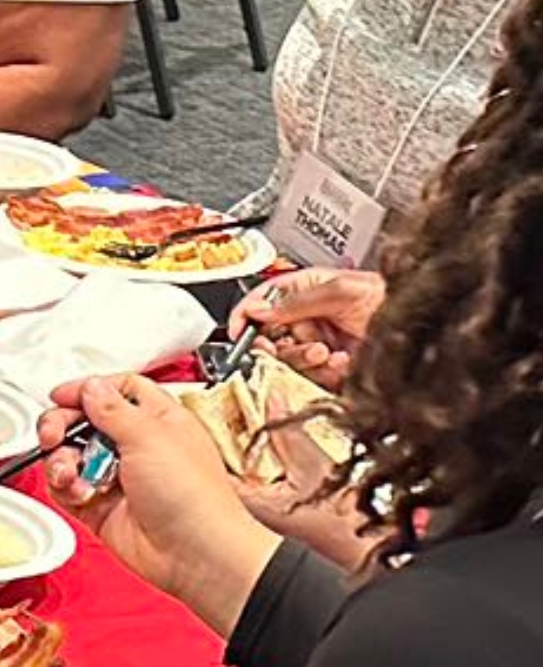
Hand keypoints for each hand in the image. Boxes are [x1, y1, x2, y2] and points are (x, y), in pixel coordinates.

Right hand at [43, 369, 278, 635]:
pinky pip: (66, 488)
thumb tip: (91, 386)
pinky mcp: (99, 506)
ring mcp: (116, 477)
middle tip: (54, 434)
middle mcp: (136, 446)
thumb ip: (113, 408)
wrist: (192, 552)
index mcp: (157, 420)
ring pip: (70, 456)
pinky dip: (66, 489)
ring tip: (70, 473)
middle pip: (85, 422)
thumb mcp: (150, 436)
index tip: (63, 397)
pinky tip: (81, 493)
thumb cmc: (192, 495)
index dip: (88, 390)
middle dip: (63, 425)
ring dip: (62, 462)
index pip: (116, 391)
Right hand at [238, 266, 381, 390]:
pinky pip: (309, 377)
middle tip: (284, 344)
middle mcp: (313, 318)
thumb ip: (297, 299)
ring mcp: (321, 344)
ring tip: (325, 350)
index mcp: (310, 290)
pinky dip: (322, 372)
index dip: (248, 313)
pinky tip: (340, 361)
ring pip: (287, 359)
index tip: (239, 328)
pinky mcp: (331, 370)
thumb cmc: (395, 299)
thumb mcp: (342, 290)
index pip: (265, 299)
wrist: (426, 333)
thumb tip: (260, 308)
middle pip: (270, 334)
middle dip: (278, 342)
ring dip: (303, 357)